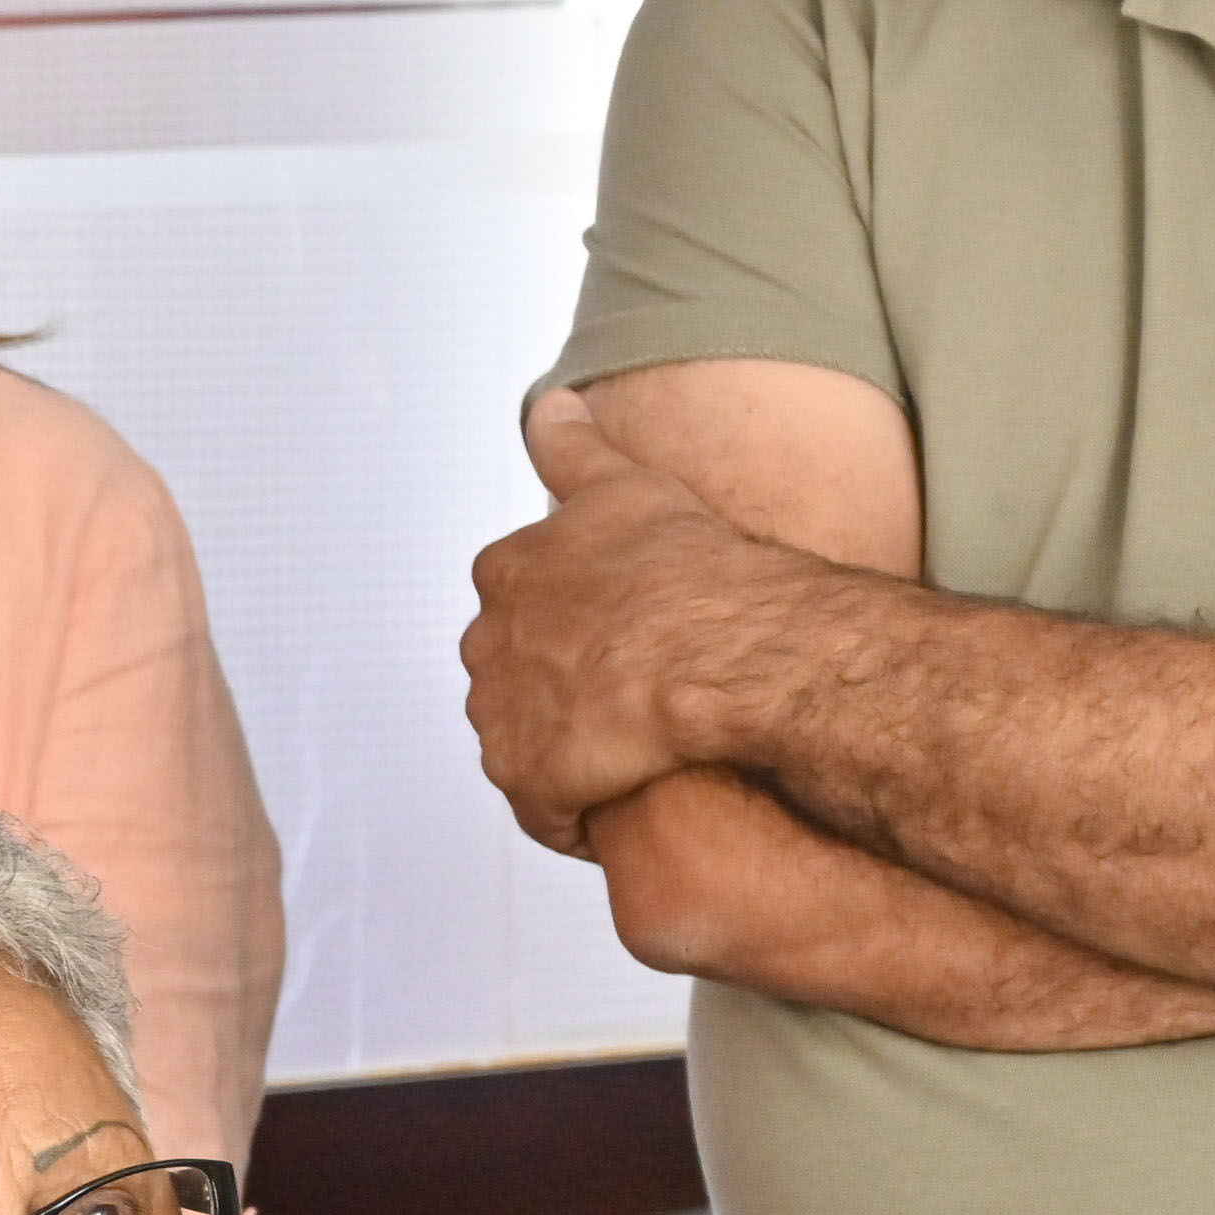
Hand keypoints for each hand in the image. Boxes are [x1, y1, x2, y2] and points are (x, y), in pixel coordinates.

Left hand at [462, 392, 814, 853]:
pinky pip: (547, 809)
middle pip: (520, 679)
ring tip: (641, 753)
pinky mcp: (526, 779)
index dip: (578, 631)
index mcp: (506, 574)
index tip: (628, 643)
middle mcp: (488, 643)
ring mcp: (502, 715)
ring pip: (532, 745)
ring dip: (575, 753)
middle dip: (568, 692)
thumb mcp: (630, 485)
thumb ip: (576, 447)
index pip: (524, 610)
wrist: (726, 657)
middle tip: (640, 700)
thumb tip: (549, 402)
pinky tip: (630, 801)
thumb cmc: (693, 570)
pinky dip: (582, 811)